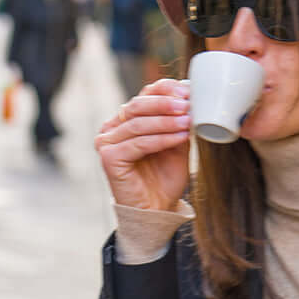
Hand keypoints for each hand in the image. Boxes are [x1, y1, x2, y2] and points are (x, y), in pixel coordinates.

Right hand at [94, 79, 191, 211]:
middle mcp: (112, 128)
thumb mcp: (177, 144)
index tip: (188, 91)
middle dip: (165, 102)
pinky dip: (161, 138)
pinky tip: (180, 136)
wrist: (156, 210)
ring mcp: (107, 142)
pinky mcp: (109, 158)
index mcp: (126, 120)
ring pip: (138, 123)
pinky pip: (138, 143)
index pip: (143, 95)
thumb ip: (179, 123)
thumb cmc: (164, 178)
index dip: (165, 89)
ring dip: (166, 121)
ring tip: (188, 121)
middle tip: (187, 104)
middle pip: (137, 105)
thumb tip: (191, 99)